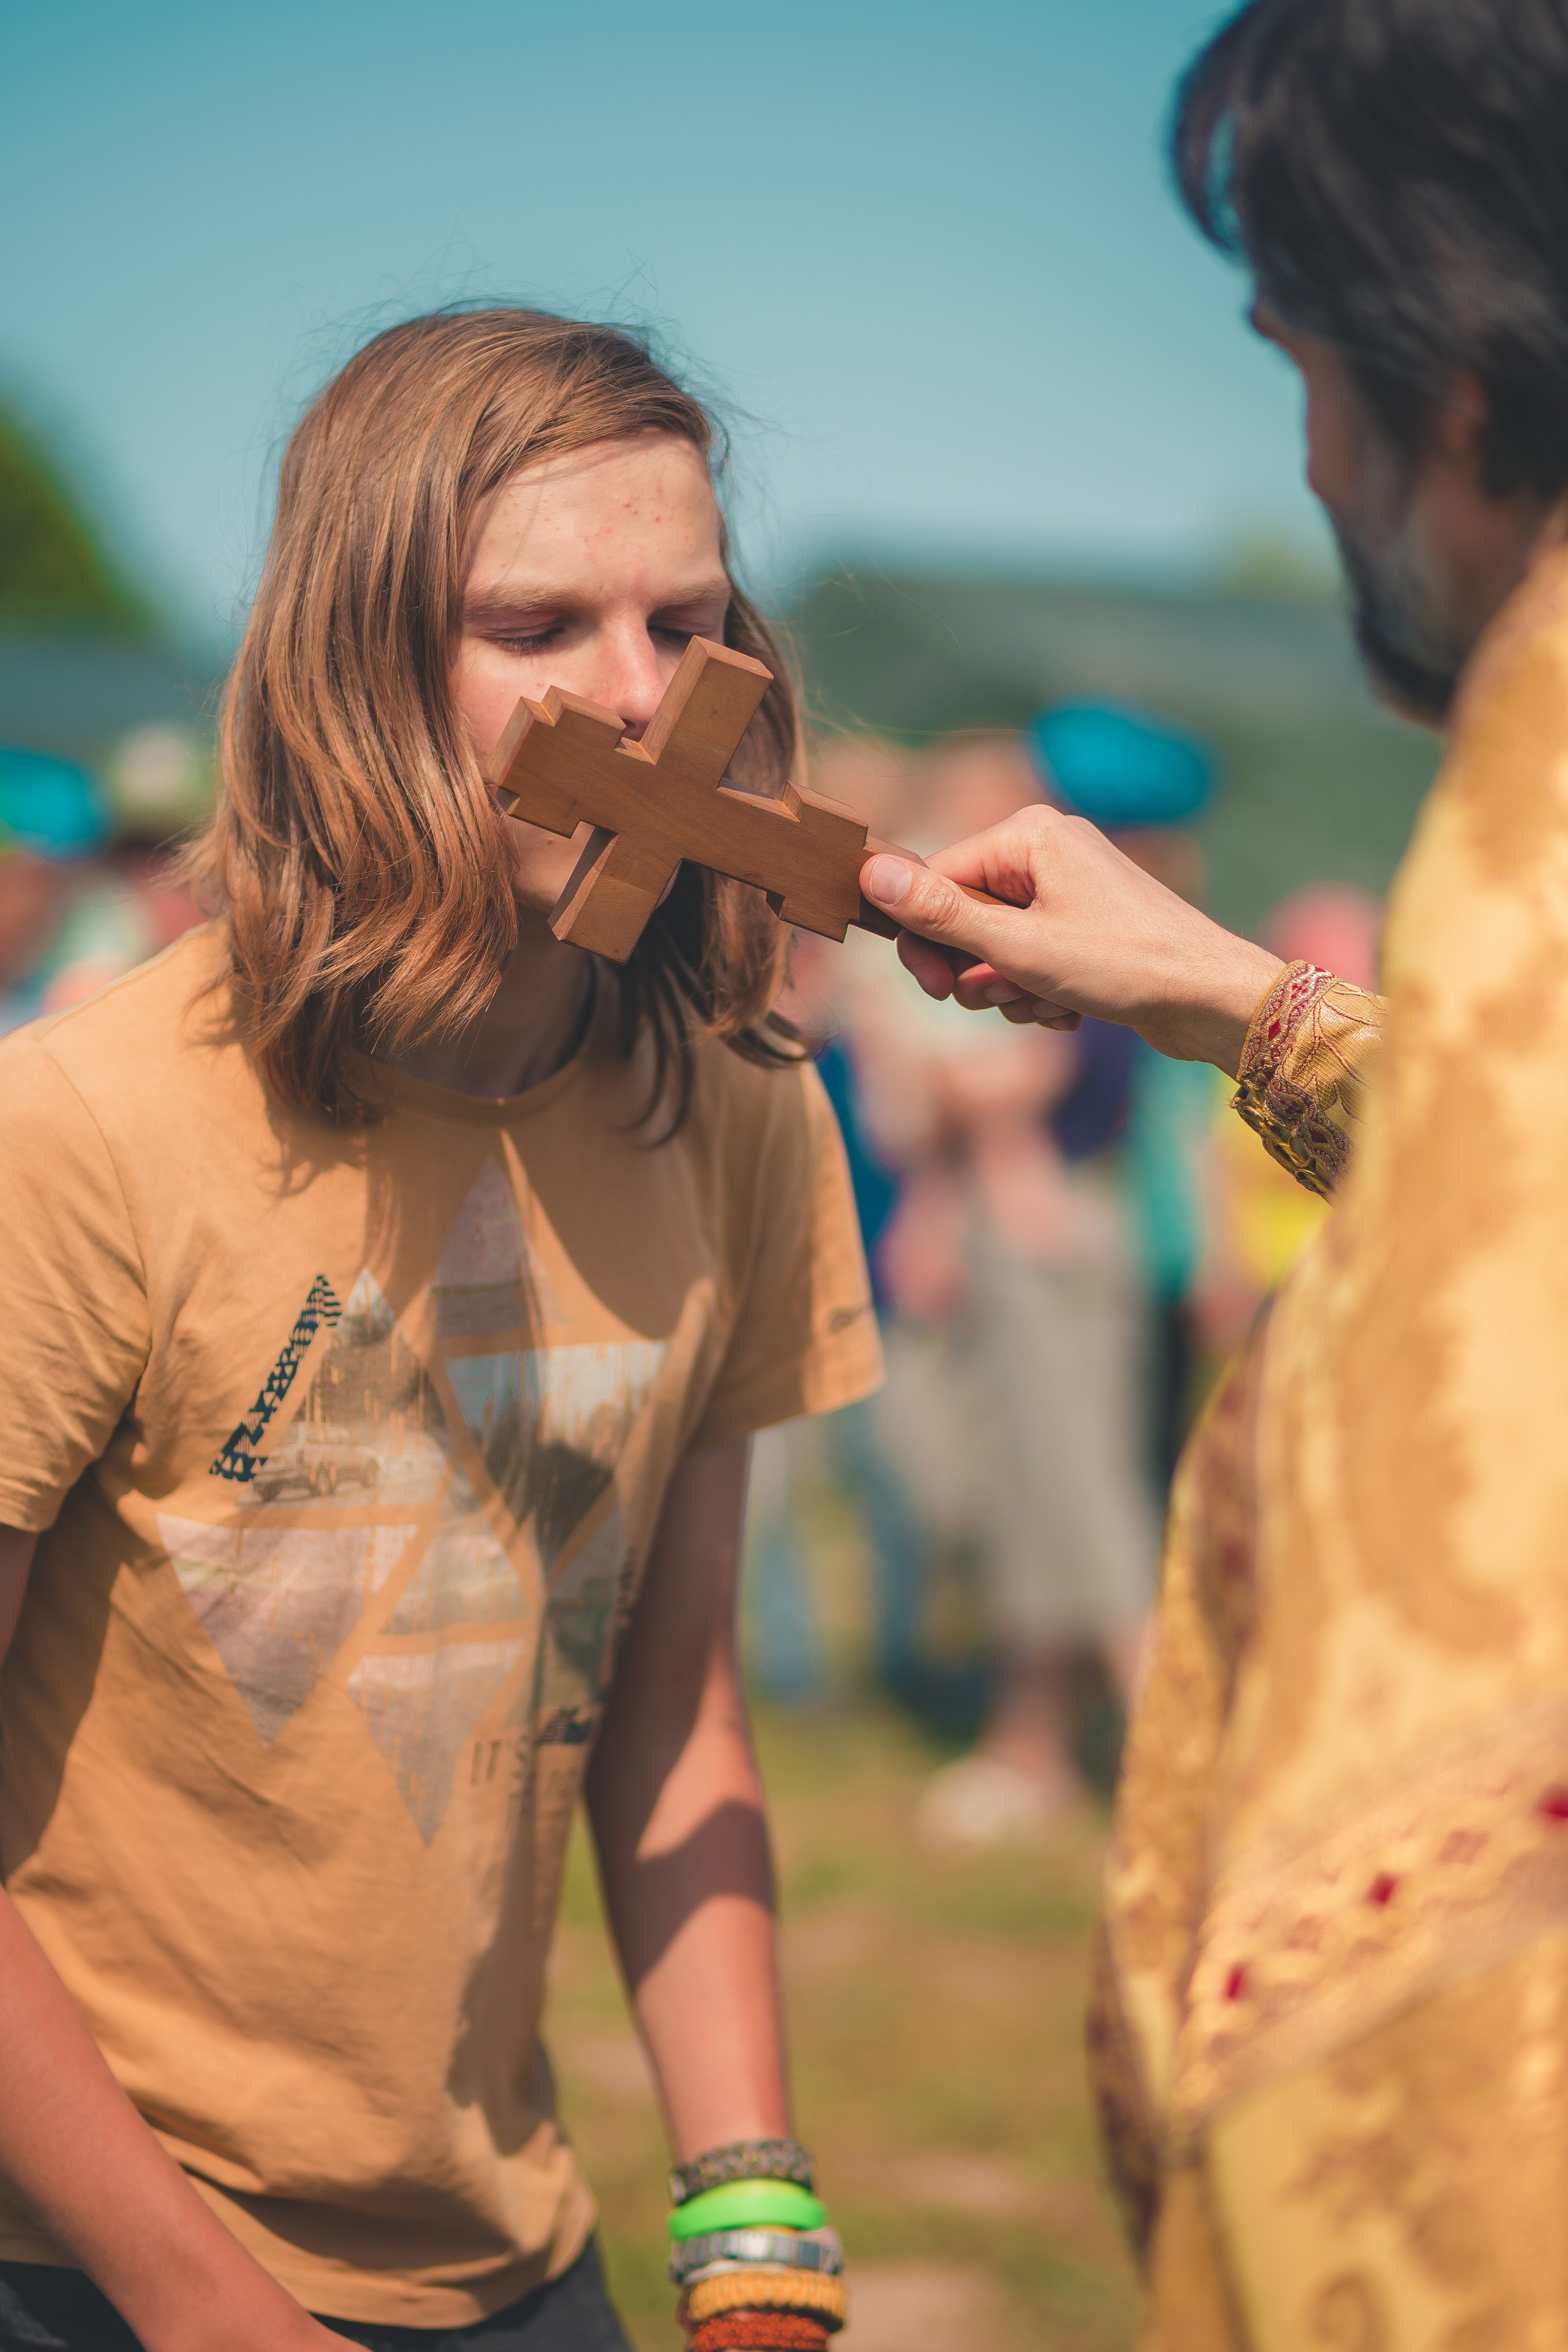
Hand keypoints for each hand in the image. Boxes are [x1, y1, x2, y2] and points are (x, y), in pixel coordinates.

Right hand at [859, 806, 1283, 1076]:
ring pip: (995, 948)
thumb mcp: (1020, 948)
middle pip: (964, 915)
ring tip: (1053, 1002)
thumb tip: (870, 874)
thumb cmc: (1126, 966)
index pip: (937, 878)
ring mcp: (1068, 889)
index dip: (925, 939)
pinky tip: (1072, 1009)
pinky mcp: (1085, 926)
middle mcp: (1047, 850)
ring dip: (1010, 989)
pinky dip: (1039, 992)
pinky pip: (1030, 961)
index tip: (935, 990)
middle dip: (976, 969)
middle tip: (1000, 997)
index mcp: (1028, 835)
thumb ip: (942, 914)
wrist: (1213, 1001)